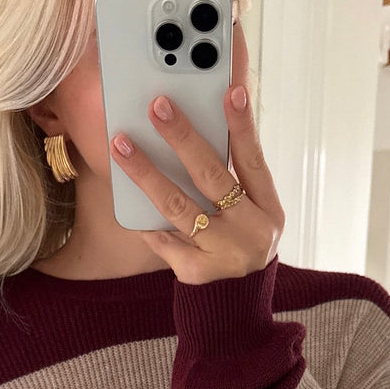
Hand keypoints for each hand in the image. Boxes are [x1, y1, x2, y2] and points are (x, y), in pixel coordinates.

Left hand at [109, 34, 285, 285]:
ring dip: (147, 173)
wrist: (237, 299)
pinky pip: (163, 239)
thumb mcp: (250, 206)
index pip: (253, 160)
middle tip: (157, 106)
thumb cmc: (239, 238)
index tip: (230, 90)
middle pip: (212, 178)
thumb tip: (208, 115)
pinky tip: (125, 197)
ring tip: (121, 145)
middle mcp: (250, 231)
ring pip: (178, 207)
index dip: (242, 125)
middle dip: (183, 138)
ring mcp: (223, 254)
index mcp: (268, 208)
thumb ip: (233, 169)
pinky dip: (145, 219)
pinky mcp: (197, 272)